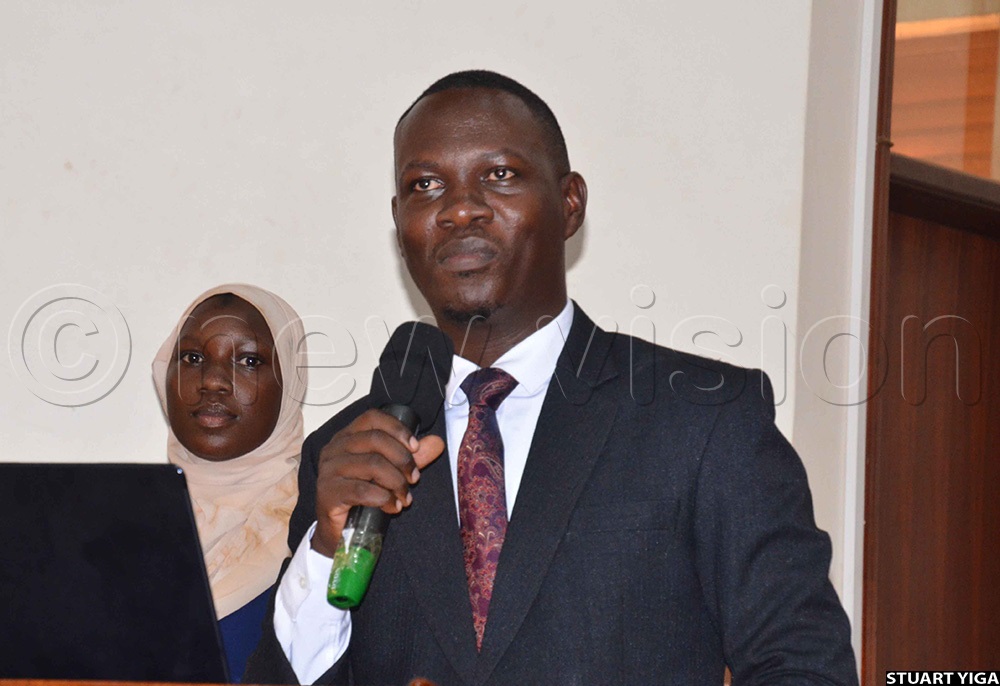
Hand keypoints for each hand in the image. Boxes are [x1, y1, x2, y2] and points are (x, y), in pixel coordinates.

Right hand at [312, 408, 444, 556]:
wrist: (340, 533)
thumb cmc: (362, 498)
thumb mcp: (390, 473)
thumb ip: (411, 457)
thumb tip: (436, 442)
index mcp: (346, 437)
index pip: (372, 418)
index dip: (397, 429)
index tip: (416, 447)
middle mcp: (334, 449)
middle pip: (375, 440)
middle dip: (403, 459)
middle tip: (415, 479)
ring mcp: (328, 471)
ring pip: (372, 464)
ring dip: (397, 483)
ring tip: (405, 498)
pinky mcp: (327, 493)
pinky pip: (362, 490)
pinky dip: (384, 498)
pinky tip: (392, 507)